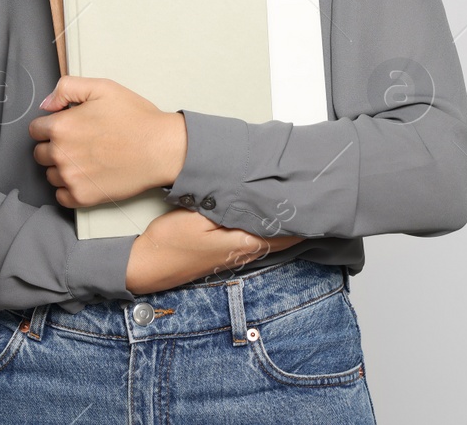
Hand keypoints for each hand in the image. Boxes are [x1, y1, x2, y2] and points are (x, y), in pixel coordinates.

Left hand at [31, 77, 185, 207]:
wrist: (160, 149)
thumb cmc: (136, 118)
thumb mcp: (102, 88)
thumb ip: (67, 88)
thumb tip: (46, 104)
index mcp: (61, 127)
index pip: (35, 130)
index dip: (51, 126)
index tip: (67, 128)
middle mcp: (61, 154)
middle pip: (40, 153)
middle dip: (55, 146)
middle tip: (80, 142)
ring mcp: (71, 178)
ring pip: (50, 174)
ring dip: (62, 168)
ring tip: (88, 159)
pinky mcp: (83, 197)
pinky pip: (61, 196)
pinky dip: (70, 188)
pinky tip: (88, 176)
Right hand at [126, 208, 306, 295]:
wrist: (149, 265)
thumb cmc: (170, 241)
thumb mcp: (198, 218)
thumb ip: (231, 212)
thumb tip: (260, 204)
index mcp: (243, 242)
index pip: (284, 231)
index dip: (302, 218)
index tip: (316, 201)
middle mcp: (245, 253)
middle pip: (282, 238)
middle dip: (299, 222)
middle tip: (316, 202)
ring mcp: (236, 257)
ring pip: (271, 241)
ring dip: (286, 227)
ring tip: (301, 210)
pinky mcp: (226, 256)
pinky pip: (258, 242)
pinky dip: (270, 232)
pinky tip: (270, 222)